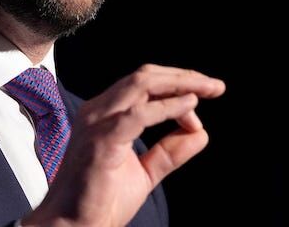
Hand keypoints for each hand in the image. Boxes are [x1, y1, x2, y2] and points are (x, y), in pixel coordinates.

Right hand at [22, 64, 225, 226]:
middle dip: (183, 77)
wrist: (74, 226)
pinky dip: (168, 108)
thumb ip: (170, 152)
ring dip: (180, 84)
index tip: (204, 102)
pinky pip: (139, 114)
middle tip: (215, 86)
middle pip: (145, 77)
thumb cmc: (101, 201)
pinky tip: (189, 108)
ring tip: (207, 89)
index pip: (143, 84)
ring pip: (141, 84)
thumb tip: (201, 133)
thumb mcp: (146, 172)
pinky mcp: (102, 140)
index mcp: (104, 113)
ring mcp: (97, 122)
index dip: (177, 87)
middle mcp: (98, 110)